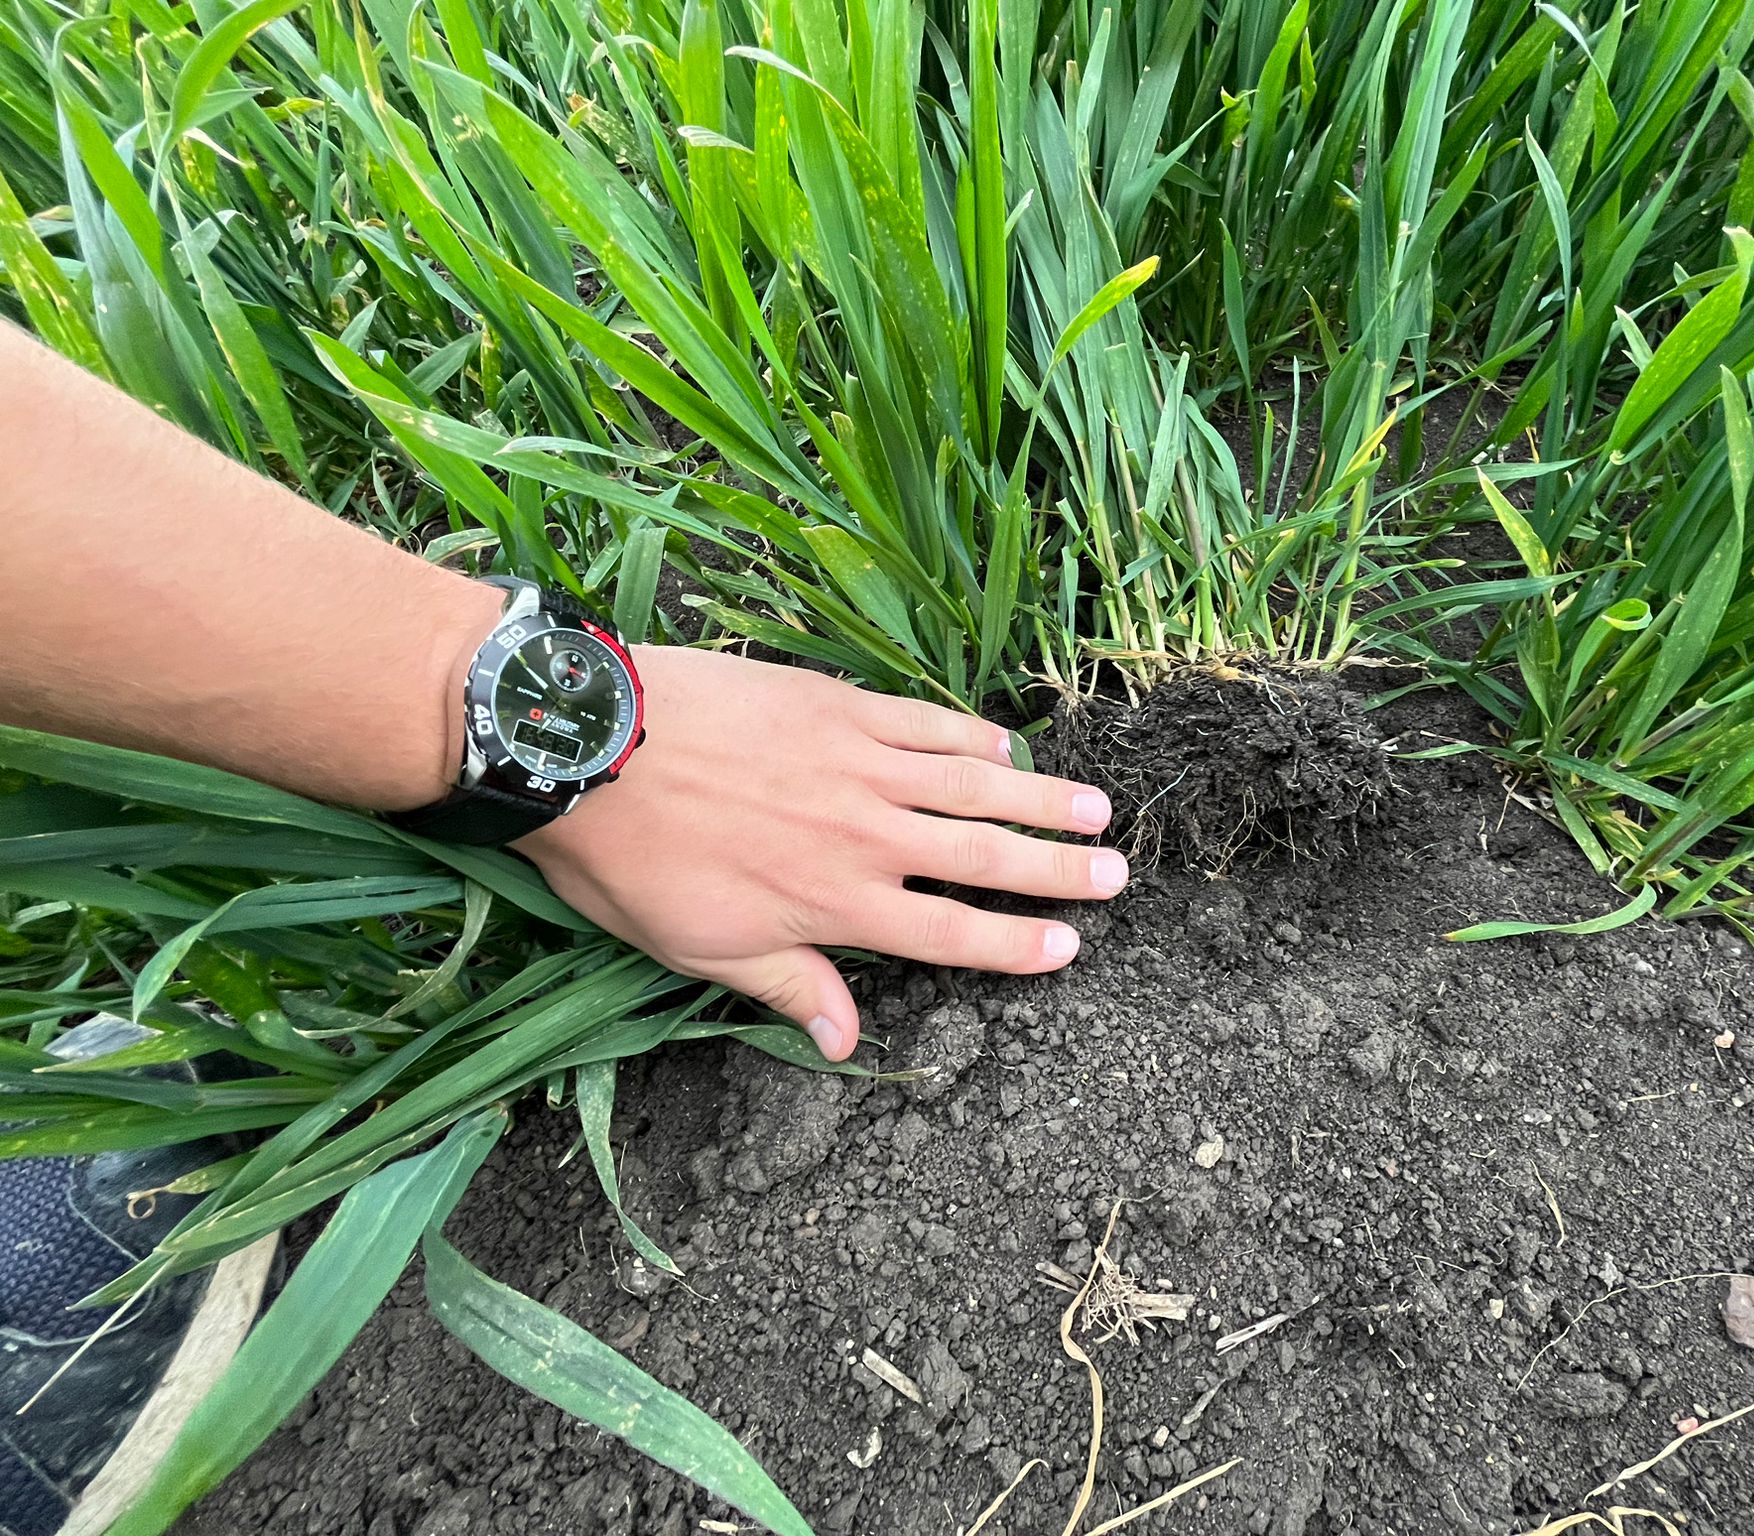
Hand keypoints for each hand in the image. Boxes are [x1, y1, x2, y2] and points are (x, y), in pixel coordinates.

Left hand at [517, 648, 1126, 1060]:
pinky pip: (924, 723)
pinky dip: (970, 736)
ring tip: (1095, 808)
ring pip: (972, 784)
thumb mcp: (702, 949)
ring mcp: (858, 764)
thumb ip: (789, 988)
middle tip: (1115, 874)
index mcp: (836, 904)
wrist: (591, 747)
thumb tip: (843, 1043)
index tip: (1068, 946)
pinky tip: (1003, 745)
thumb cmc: (633, 861)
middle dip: (1056, 869)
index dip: (1016, 943)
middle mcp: (866, 835)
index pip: (950, 933)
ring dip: (1038, 797)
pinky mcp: (838, 706)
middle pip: (984, 856)